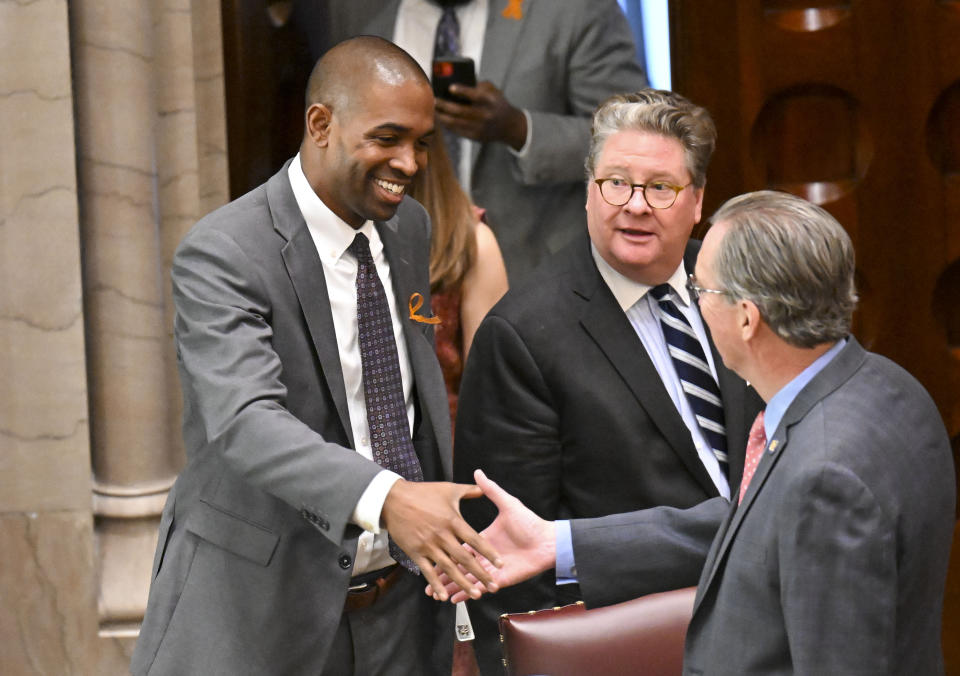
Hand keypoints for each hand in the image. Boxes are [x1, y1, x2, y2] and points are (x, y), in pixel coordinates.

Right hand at [381, 479, 501, 601]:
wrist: (393, 499)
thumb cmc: (422, 492)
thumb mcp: (449, 488)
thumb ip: (469, 490)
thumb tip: (484, 488)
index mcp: (453, 520)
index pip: (475, 540)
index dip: (488, 552)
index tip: (500, 563)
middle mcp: (442, 535)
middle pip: (465, 558)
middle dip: (480, 573)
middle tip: (493, 586)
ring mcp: (428, 546)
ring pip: (448, 568)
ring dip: (462, 583)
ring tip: (475, 594)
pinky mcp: (415, 553)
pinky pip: (427, 571)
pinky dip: (435, 584)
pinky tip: (443, 596)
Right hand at [425, 469, 555, 601]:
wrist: (548, 541)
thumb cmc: (529, 522)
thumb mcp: (507, 503)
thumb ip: (491, 490)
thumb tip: (478, 472)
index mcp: (483, 538)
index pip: (460, 545)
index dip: (445, 550)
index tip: (431, 550)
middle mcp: (484, 555)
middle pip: (458, 565)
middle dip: (444, 574)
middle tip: (427, 580)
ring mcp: (491, 569)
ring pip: (466, 578)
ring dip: (451, 586)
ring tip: (436, 594)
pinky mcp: (500, 580)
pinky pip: (481, 587)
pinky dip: (466, 594)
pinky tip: (453, 598)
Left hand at [435, 81, 527, 149]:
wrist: (509, 126)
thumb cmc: (497, 103)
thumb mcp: (494, 90)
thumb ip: (479, 85)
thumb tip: (458, 85)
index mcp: (491, 101)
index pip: (475, 95)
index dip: (462, 91)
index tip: (450, 87)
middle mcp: (486, 115)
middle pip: (460, 110)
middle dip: (444, 105)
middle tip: (434, 99)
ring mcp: (480, 128)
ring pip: (456, 122)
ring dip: (442, 116)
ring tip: (434, 109)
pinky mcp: (476, 137)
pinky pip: (457, 131)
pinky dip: (447, 124)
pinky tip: (441, 118)